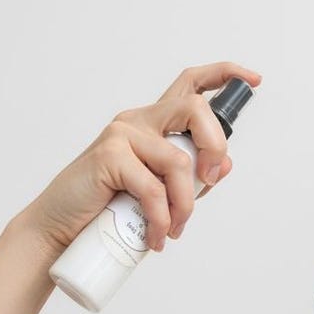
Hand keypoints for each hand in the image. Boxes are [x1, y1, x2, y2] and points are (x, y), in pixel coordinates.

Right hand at [16, 61, 262, 253]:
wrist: (59, 228)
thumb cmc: (106, 210)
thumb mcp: (157, 192)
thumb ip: (188, 178)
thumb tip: (226, 165)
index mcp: (152, 124)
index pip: (190, 85)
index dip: (225, 75)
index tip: (254, 80)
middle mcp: (138, 121)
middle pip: (194, 109)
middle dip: (215, 147)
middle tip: (209, 183)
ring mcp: (122, 134)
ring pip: (179, 161)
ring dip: (184, 205)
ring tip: (173, 231)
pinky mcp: (109, 155)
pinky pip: (153, 188)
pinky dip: (161, 219)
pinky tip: (156, 237)